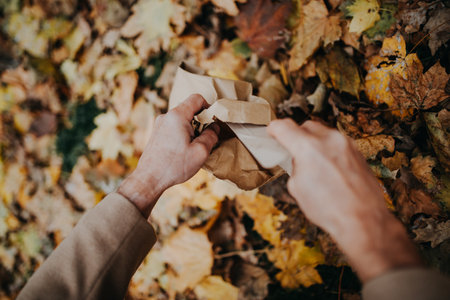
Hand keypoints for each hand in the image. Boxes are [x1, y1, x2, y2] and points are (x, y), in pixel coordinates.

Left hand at [118, 94, 218, 217]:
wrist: (149, 179)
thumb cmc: (174, 166)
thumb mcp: (200, 152)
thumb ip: (211, 136)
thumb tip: (215, 127)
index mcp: (177, 116)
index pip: (197, 98)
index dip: (209, 107)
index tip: (212, 122)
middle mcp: (166, 117)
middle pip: (189, 110)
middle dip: (201, 122)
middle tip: (205, 138)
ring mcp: (159, 125)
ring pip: (182, 120)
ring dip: (192, 130)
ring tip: (194, 148)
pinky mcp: (156, 134)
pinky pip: (174, 128)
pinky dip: (182, 135)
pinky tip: (184, 151)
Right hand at [268, 119, 421, 281]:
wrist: (362, 219)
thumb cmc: (329, 209)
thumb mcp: (297, 188)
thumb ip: (295, 167)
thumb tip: (298, 161)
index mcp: (307, 148)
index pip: (284, 126)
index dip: (274, 129)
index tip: (272, 132)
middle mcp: (328, 140)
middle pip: (305, 126)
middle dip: (296, 136)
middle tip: (293, 152)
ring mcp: (346, 143)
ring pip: (323, 133)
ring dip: (314, 142)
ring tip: (313, 164)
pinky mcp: (357, 151)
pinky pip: (337, 143)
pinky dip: (329, 150)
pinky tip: (328, 168)